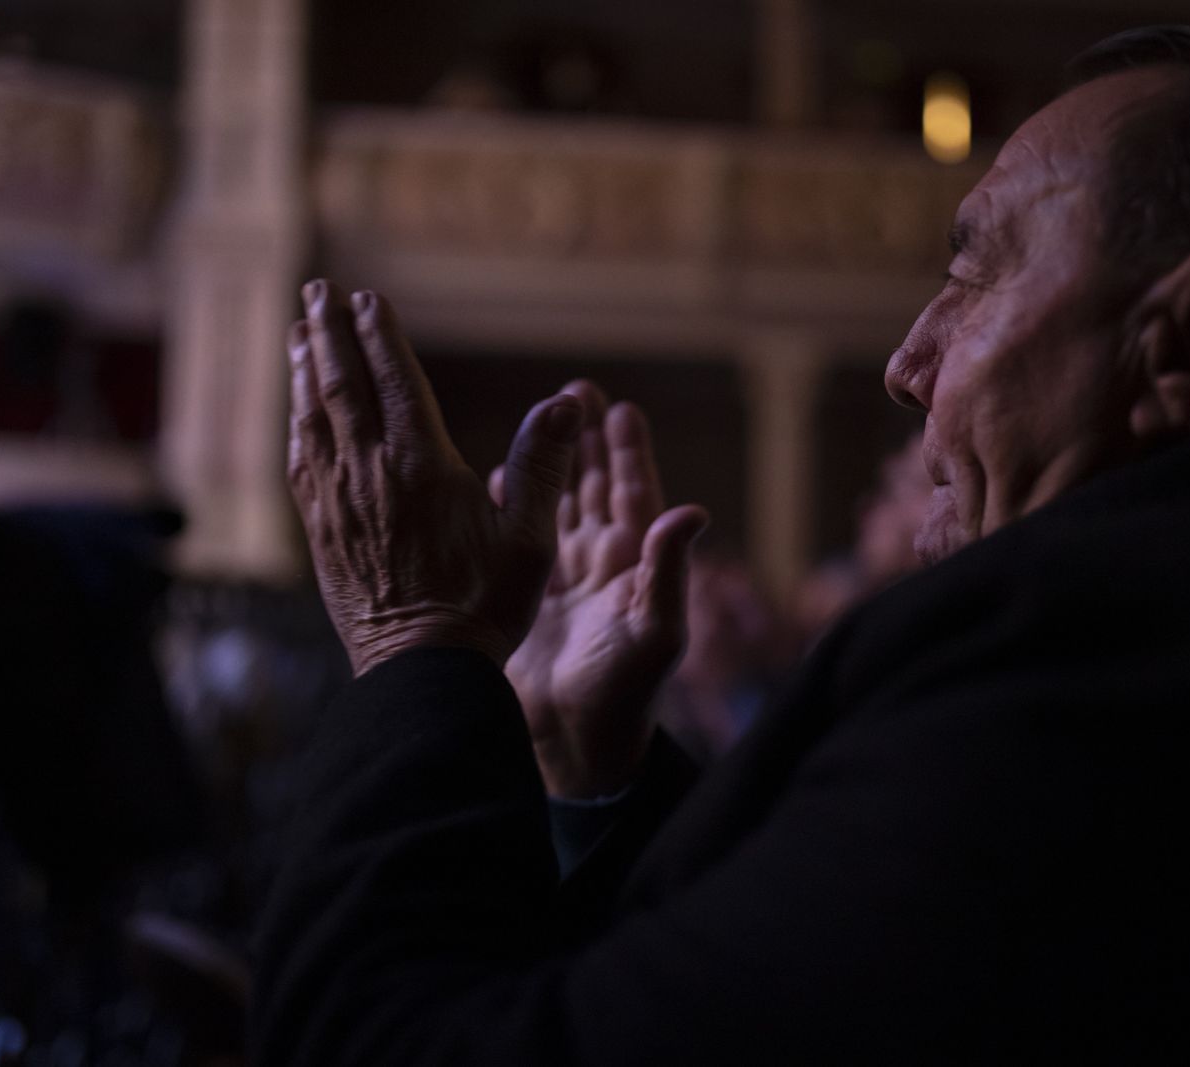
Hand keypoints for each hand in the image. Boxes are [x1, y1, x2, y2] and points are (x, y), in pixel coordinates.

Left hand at [286, 280, 581, 675]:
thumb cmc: (485, 605)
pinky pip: (301, 461)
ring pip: (314, 417)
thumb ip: (544, 466)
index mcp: (422, 466)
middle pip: (343, 386)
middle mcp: (371, 474)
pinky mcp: (322, 532)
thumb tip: (568, 405)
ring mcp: (339, 502)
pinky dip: (298, 422)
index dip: (381, 334)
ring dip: (306, 368)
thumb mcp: (530, 538)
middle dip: (330, 333)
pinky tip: (298, 409)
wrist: (422, 670)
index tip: (368, 298)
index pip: (396, 381)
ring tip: (300, 330)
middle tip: (318, 290)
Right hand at [497, 383, 707, 797]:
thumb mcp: (656, 630)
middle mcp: (599, 564)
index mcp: (634, 565)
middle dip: (585, 440)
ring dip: (548, 462)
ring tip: (538, 421)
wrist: (576, 745)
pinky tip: (495, 477)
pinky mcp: (525, 596)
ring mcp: (561, 579)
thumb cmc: (626, 693)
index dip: (626, 452)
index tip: (620, 409)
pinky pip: (517, 538)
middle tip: (575, 391)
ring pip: (554, 505)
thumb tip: (693, 511)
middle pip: (592, 487)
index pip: (632, 494)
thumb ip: (670, 570)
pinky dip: (509, 506)